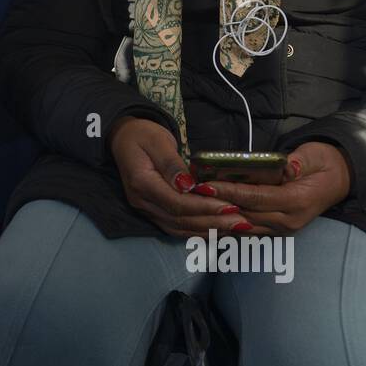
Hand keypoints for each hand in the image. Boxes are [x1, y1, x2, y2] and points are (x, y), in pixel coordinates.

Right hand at [109, 117, 250, 236]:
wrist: (124, 138)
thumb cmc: (143, 135)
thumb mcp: (158, 140)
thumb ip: (172, 164)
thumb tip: (188, 185)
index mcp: (142, 183)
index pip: (177, 203)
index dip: (204, 207)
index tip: (230, 206)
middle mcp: (142, 202)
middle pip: (180, 220)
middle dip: (212, 222)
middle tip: (241, 221)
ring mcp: (146, 209)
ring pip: (179, 228)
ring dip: (208, 230)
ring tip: (235, 227)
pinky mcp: (153, 211)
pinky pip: (176, 227)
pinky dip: (197, 231)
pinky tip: (216, 229)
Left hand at [198, 141, 351, 233]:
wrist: (342, 179)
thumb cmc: (325, 163)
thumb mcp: (314, 156)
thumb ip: (298, 162)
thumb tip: (285, 167)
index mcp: (297, 202)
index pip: (256, 198)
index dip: (229, 192)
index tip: (205, 185)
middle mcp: (289, 221)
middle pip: (245, 214)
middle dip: (216, 205)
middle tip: (191, 194)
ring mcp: (284, 230)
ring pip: (244, 226)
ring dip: (219, 217)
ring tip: (194, 206)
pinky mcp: (279, 231)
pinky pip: (250, 230)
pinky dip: (229, 224)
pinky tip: (209, 217)